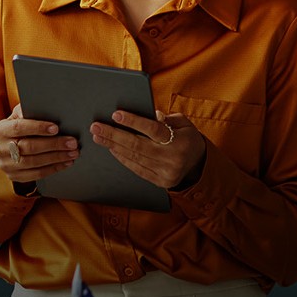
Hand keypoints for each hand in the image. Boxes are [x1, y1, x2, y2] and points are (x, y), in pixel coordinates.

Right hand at [0, 105, 76, 183]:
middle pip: (28, 147)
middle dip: (53, 144)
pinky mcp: (14, 176)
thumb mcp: (19, 116)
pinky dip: (53, 168)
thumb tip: (40, 107)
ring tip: (72, 153)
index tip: (56, 128)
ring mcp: (6, 165)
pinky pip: (36, 174)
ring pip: (34, 163)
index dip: (38, 127)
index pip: (18, 127)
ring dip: (56, 158)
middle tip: (72, 142)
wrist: (9, 148)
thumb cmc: (19, 128)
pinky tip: (65, 163)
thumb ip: (27, 111)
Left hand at [90, 110, 205, 189]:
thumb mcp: (184, 124)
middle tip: (96, 126)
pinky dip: (122, 158)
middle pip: (137, 145)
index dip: (133, 122)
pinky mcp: (160, 182)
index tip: (116, 114)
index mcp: (180, 141)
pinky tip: (111, 149)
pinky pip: (136, 169)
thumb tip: (151, 114)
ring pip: (134, 158)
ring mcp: (165, 173)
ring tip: (98, 136)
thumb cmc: (187, 138)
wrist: (199, 165)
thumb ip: (168, 118)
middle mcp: (172, 159)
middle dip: (114, 135)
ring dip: (113, 146)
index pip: (153, 130)